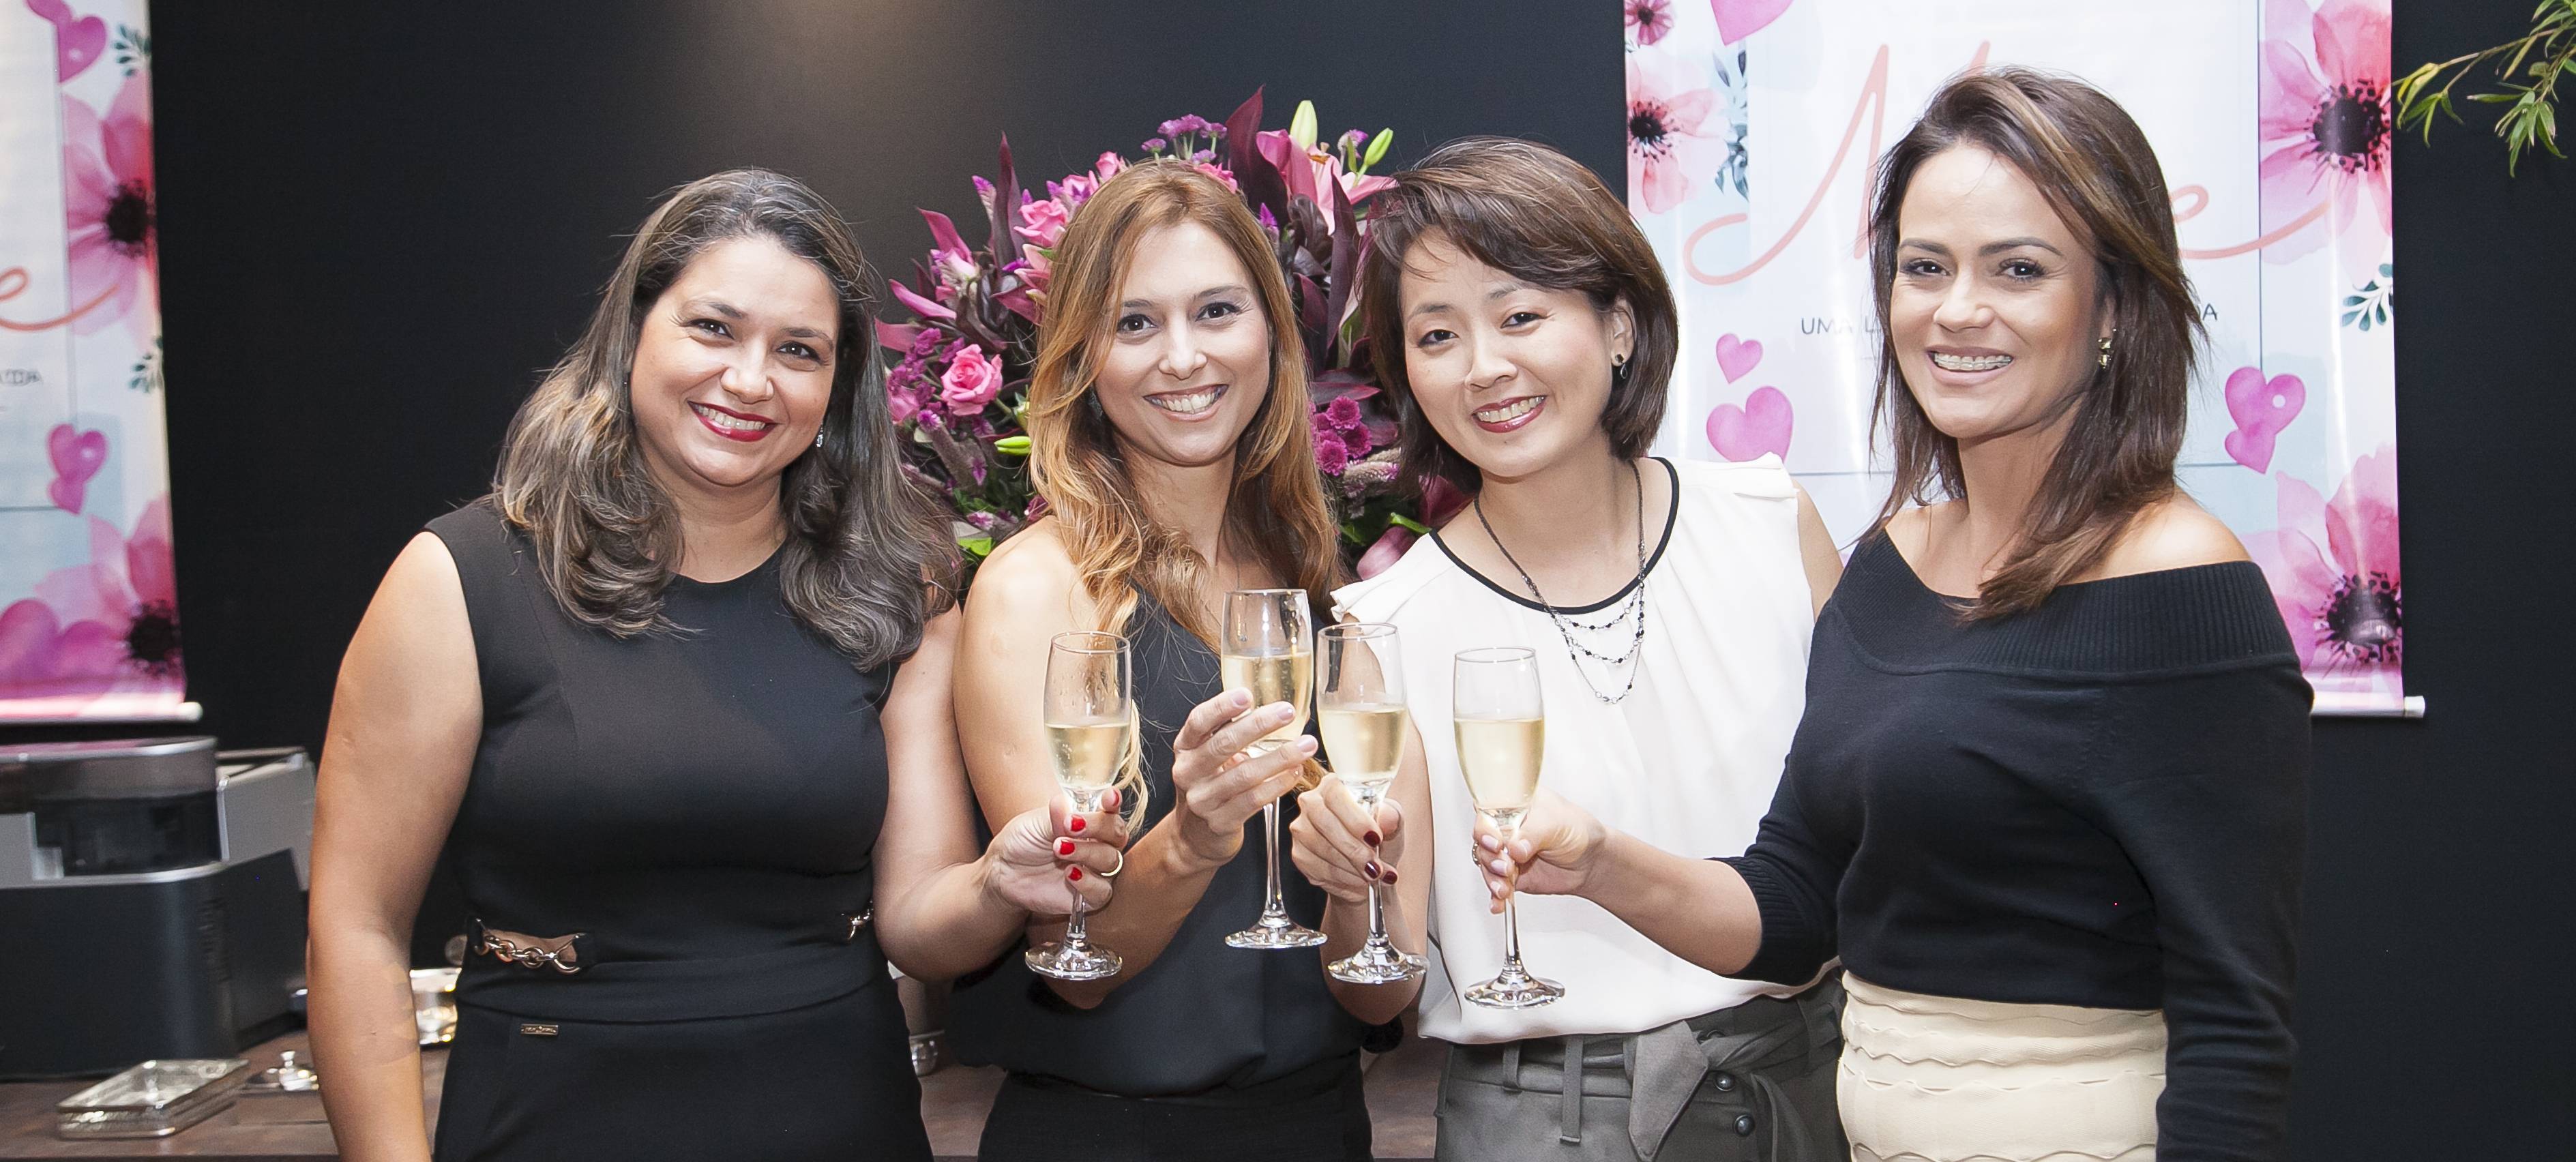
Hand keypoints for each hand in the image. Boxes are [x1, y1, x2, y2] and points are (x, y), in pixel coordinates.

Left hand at [987, 788, 1129, 914]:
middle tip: (1071, 825)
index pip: (1111, 810)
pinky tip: (1070, 874)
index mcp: (1090, 820)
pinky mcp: (1091, 896)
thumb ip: (1057, 816)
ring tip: (1059, 849)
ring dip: (1087, 852)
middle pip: (1117, 833)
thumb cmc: (1024, 841)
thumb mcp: (1036, 823)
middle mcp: (1099, 844)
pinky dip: (1088, 881)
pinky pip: (1103, 890)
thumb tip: (1065, 805)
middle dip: (1098, 827)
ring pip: (1111, 861)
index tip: (1109, 798)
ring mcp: (1097, 870)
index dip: (1114, 802)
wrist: (1005, 872)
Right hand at [1168, 689, 1315, 871]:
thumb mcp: (1206, 757)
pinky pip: (1254, 800)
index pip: (1198, 722)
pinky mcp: (1221, 822)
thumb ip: (1226, 733)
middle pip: (1224, 744)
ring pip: (1245, 774)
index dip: (1221, 707)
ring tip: (1306, 745)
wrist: (1194, 837)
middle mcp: (1189, 772)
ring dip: (1280, 757)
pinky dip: (1278, 784)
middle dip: (1258, 725)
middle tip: (1287, 712)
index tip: (1247, 695)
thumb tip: (1268, 706)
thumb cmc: (1209, 786)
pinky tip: (1295, 772)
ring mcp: (1203, 800)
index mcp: (1185, 749)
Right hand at [1289, 774, 1404, 904]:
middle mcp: (1312, 803)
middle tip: (1376, 866)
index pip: (1336, 794)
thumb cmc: (1380, 841)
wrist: (1369, 871)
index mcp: (1334, 786)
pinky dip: (1342, 878)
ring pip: (1321, 848)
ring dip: (1351, 866)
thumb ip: (1393, 817)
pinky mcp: (1299, 855)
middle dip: (1354, 849)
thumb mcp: (1393, 827)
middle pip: (1325, 821)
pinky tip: (1357, 879)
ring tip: (1373, 875)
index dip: (1355, 818)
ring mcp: (1302, 829)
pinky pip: (1317, 868)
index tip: (1375, 838)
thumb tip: (1387, 816)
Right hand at [1474, 788, 1607, 913]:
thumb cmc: (1577, 831)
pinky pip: (1497, 885)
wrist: (1591, 861)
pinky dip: (1495, 897)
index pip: (1487, 813)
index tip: (1496, 843)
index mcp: (1514, 806)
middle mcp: (1507, 829)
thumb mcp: (1557, 824)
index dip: (1485, 828)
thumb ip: (1533, 834)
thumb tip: (1514, 848)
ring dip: (1492, 878)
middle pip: (1483, 842)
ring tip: (1504, 888)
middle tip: (1506, 867)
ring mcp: (1508, 853)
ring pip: (1487, 865)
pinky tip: (1498, 904)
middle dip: (1491, 857)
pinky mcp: (1511, 875)